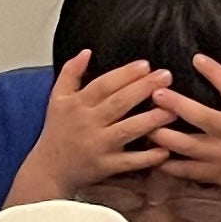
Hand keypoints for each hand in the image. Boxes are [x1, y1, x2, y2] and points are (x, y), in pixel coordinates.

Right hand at [9, 52, 163, 206]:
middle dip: (144, 88)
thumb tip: (86, 52)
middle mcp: (87, 123)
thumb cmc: (56, 132)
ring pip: (127, 130)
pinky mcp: (105, 166)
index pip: (103, 85)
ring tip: (172, 109)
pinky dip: (147, 157)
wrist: (47, 170)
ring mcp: (98, 146)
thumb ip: (70, 73)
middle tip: (166, 77)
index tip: (146, 65)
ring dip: (151, 120)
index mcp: (76, 104)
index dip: (125, 74)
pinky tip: (165, 150)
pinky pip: (129, 162)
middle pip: (119, 103)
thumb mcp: (57, 99)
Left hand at [149, 57, 220, 209]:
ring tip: (146, 125)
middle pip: (199, 116)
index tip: (196, 58)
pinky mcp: (212, 173)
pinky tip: (153, 155)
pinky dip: (168, 165)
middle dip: (176, 104)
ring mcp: (219, 155)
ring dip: (164, 136)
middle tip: (156, 93)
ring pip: (186, 145)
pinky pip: (186, 170)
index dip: (213, 71)